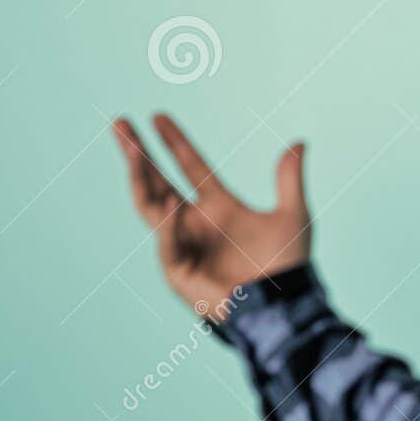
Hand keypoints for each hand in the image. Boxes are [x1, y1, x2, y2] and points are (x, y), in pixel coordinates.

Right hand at [112, 114, 310, 316]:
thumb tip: (300, 141)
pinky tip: (172, 203)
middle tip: (120, 122)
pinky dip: (169, 224)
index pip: (191, 167)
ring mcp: (182, 245)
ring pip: (151, 206)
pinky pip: (169, 243)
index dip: (175, 143)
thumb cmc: (287, 265)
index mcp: (219, 206)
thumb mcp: (292, 215)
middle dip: (137, 154)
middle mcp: (195, 223)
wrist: (283, 304)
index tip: (157, 116)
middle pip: (158, 181)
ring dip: (140, 178)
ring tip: (133, 152)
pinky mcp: (177, 271)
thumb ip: (290, 179)